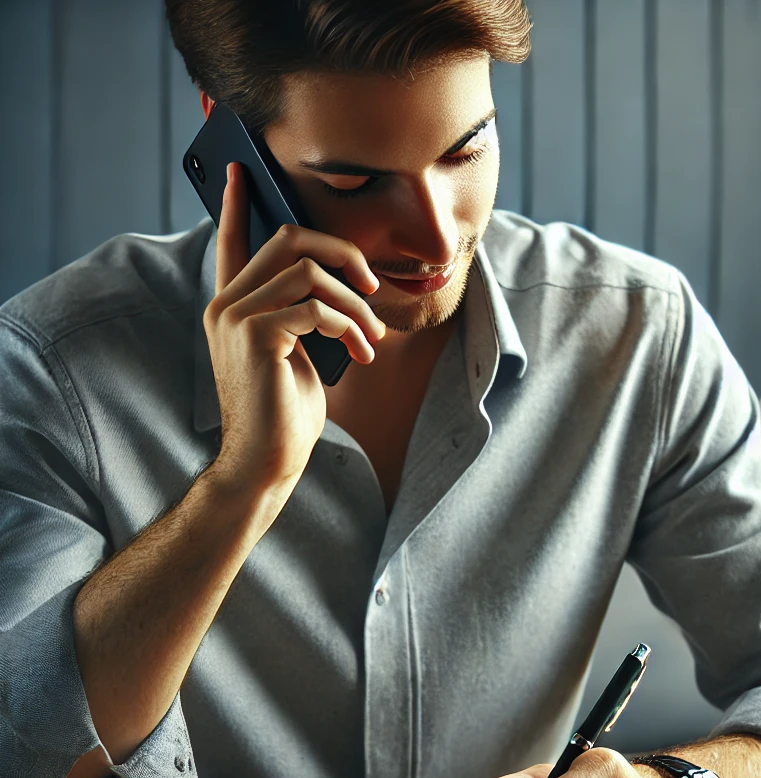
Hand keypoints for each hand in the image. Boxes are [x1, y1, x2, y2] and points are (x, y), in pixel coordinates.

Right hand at [203, 162, 386, 504]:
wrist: (268, 460)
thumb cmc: (285, 412)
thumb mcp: (295, 354)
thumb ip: (301, 314)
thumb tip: (335, 284)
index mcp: (232, 306)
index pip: (231, 242)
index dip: (237, 205)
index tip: (242, 171)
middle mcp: (225, 305)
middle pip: (289, 240)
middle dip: (343, 253)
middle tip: (372, 286)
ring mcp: (236, 318)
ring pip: (311, 273)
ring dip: (356, 305)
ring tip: (372, 340)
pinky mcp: (256, 336)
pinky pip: (316, 308)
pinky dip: (349, 327)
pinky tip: (360, 353)